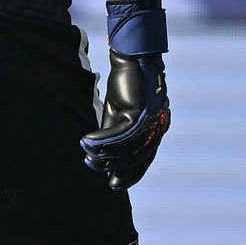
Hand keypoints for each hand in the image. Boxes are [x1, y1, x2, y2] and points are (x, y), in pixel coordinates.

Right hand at [81, 51, 170, 190]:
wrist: (131, 59)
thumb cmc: (125, 87)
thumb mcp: (118, 115)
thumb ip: (115, 135)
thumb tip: (104, 159)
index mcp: (156, 129)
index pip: (145, 159)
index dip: (131, 174)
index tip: (115, 184)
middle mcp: (157, 126)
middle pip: (138, 156)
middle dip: (115, 166)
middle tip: (94, 166)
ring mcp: (151, 119)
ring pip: (128, 148)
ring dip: (106, 154)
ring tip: (88, 156)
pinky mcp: (139, 111)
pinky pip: (119, 133)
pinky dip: (102, 140)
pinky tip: (87, 142)